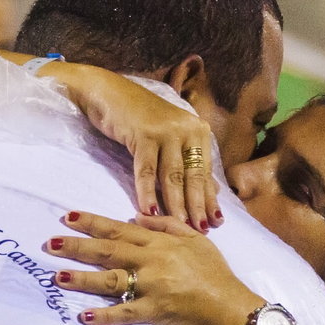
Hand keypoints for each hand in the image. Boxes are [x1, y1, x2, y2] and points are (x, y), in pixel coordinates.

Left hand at [48, 211, 266, 324]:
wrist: (232, 307)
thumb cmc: (216, 273)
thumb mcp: (195, 240)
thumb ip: (166, 226)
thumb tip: (136, 218)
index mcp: (159, 243)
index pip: (119, 229)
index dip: (92, 223)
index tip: (67, 217)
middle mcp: (151, 261)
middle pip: (107, 251)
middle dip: (76, 247)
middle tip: (49, 243)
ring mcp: (152, 286)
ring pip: (110, 280)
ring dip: (82, 279)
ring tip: (56, 276)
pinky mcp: (155, 311)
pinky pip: (125, 313)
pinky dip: (105, 316)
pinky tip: (84, 315)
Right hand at [49, 64, 222, 229]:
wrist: (109, 93)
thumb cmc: (141, 119)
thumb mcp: (170, 139)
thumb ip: (189, 163)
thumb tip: (211, 193)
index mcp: (198, 131)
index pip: (205, 172)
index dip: (209, 200)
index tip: (215, 223)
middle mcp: (187, 129)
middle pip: (193, 176)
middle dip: (196, 207)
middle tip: (201, 231)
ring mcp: (166, 130)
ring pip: (172, 176)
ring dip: (176, 204)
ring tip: (180, 227)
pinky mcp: (144, 134)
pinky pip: (146, 170)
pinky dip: (147, 192)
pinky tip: (149, 211)